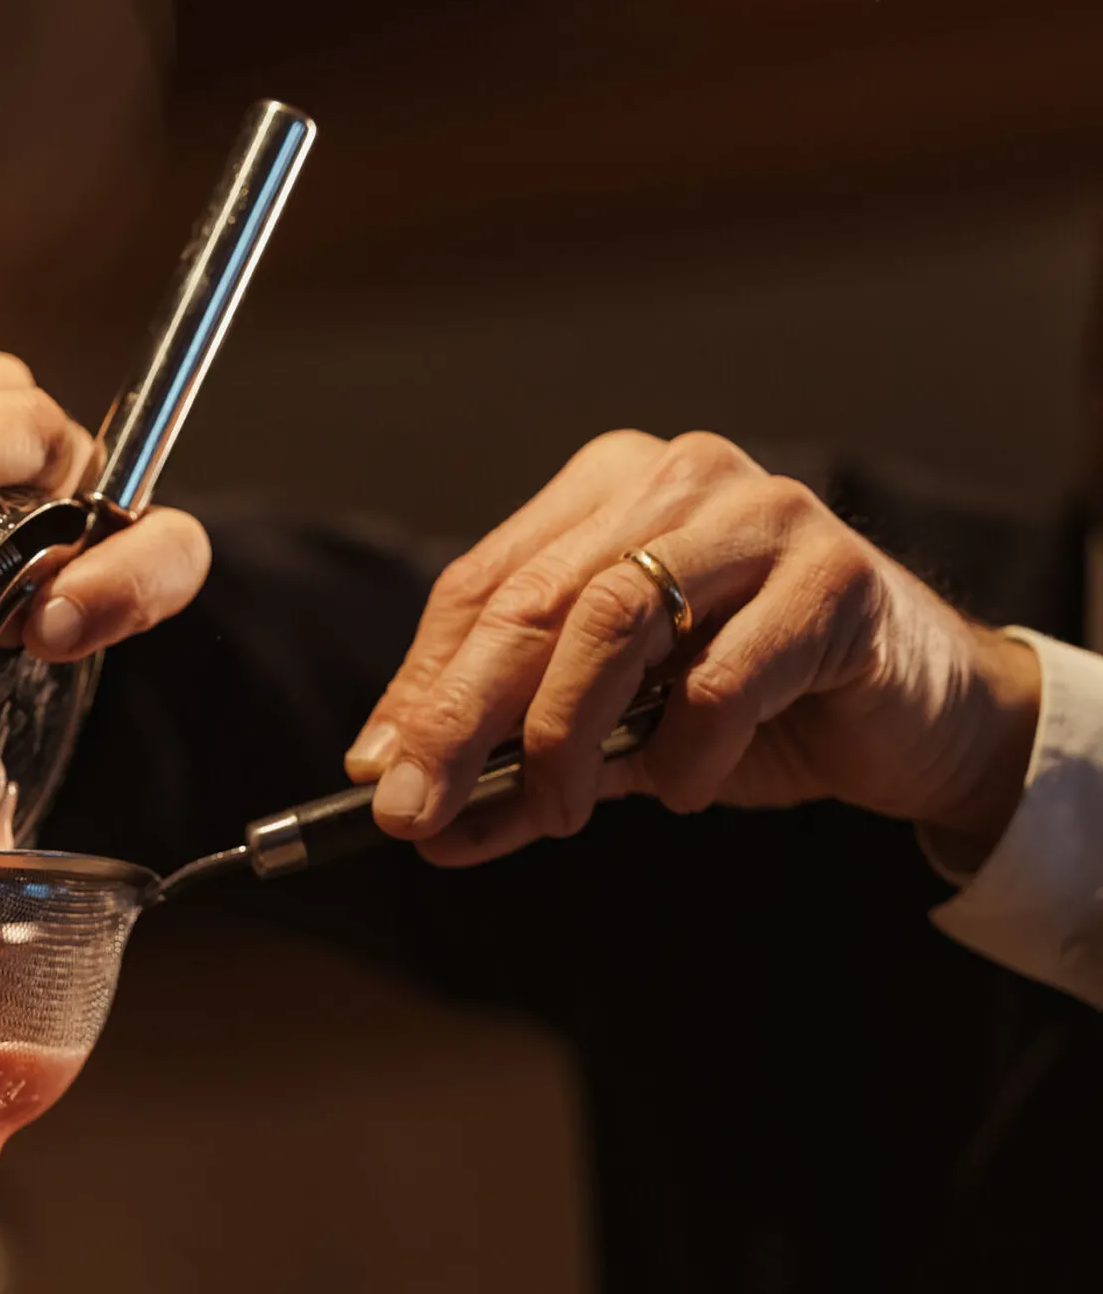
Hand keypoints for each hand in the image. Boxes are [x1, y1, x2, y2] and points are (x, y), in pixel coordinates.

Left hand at [345, 428, 1040, 872]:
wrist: (915, 715)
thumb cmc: (754, 705)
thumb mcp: (616, 737)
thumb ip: (519, 768)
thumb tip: (417, 816)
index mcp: (610, 489)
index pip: (483, 585)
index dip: (422, 685)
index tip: (377, 774)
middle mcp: (680, 477)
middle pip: (533, 601)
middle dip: (460, 719)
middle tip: (417, 811)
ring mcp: (761, 514)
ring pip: (613, 619)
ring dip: (564, 737)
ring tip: (559, 812)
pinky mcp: (832, 577)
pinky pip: (720, 676)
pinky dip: (682, 753)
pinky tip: (680, 789)